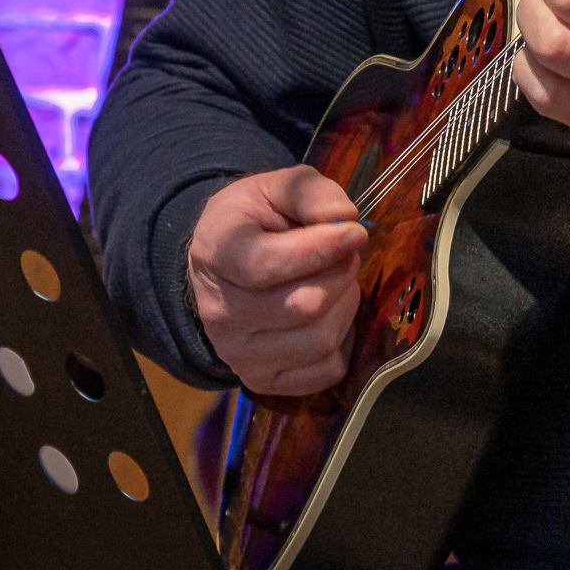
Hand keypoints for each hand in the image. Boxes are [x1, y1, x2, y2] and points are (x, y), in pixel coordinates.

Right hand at [187, 165, 367, 395]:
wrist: (225, 267)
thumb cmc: (256, 222)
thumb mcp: (275, 188)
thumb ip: (309, 193)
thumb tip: (345, 217)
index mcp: (215, 253)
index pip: (264, 264)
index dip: (318, 248)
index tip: (354, 231)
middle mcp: (219, 312)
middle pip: (303, 305)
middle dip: (341, 273)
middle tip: (346, 253)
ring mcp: (237, 353)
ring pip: (319, 339)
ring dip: (346, 304)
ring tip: (338, 280)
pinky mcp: (261, 380)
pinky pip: (327, 370)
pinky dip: (344, 340)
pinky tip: (331, 314)